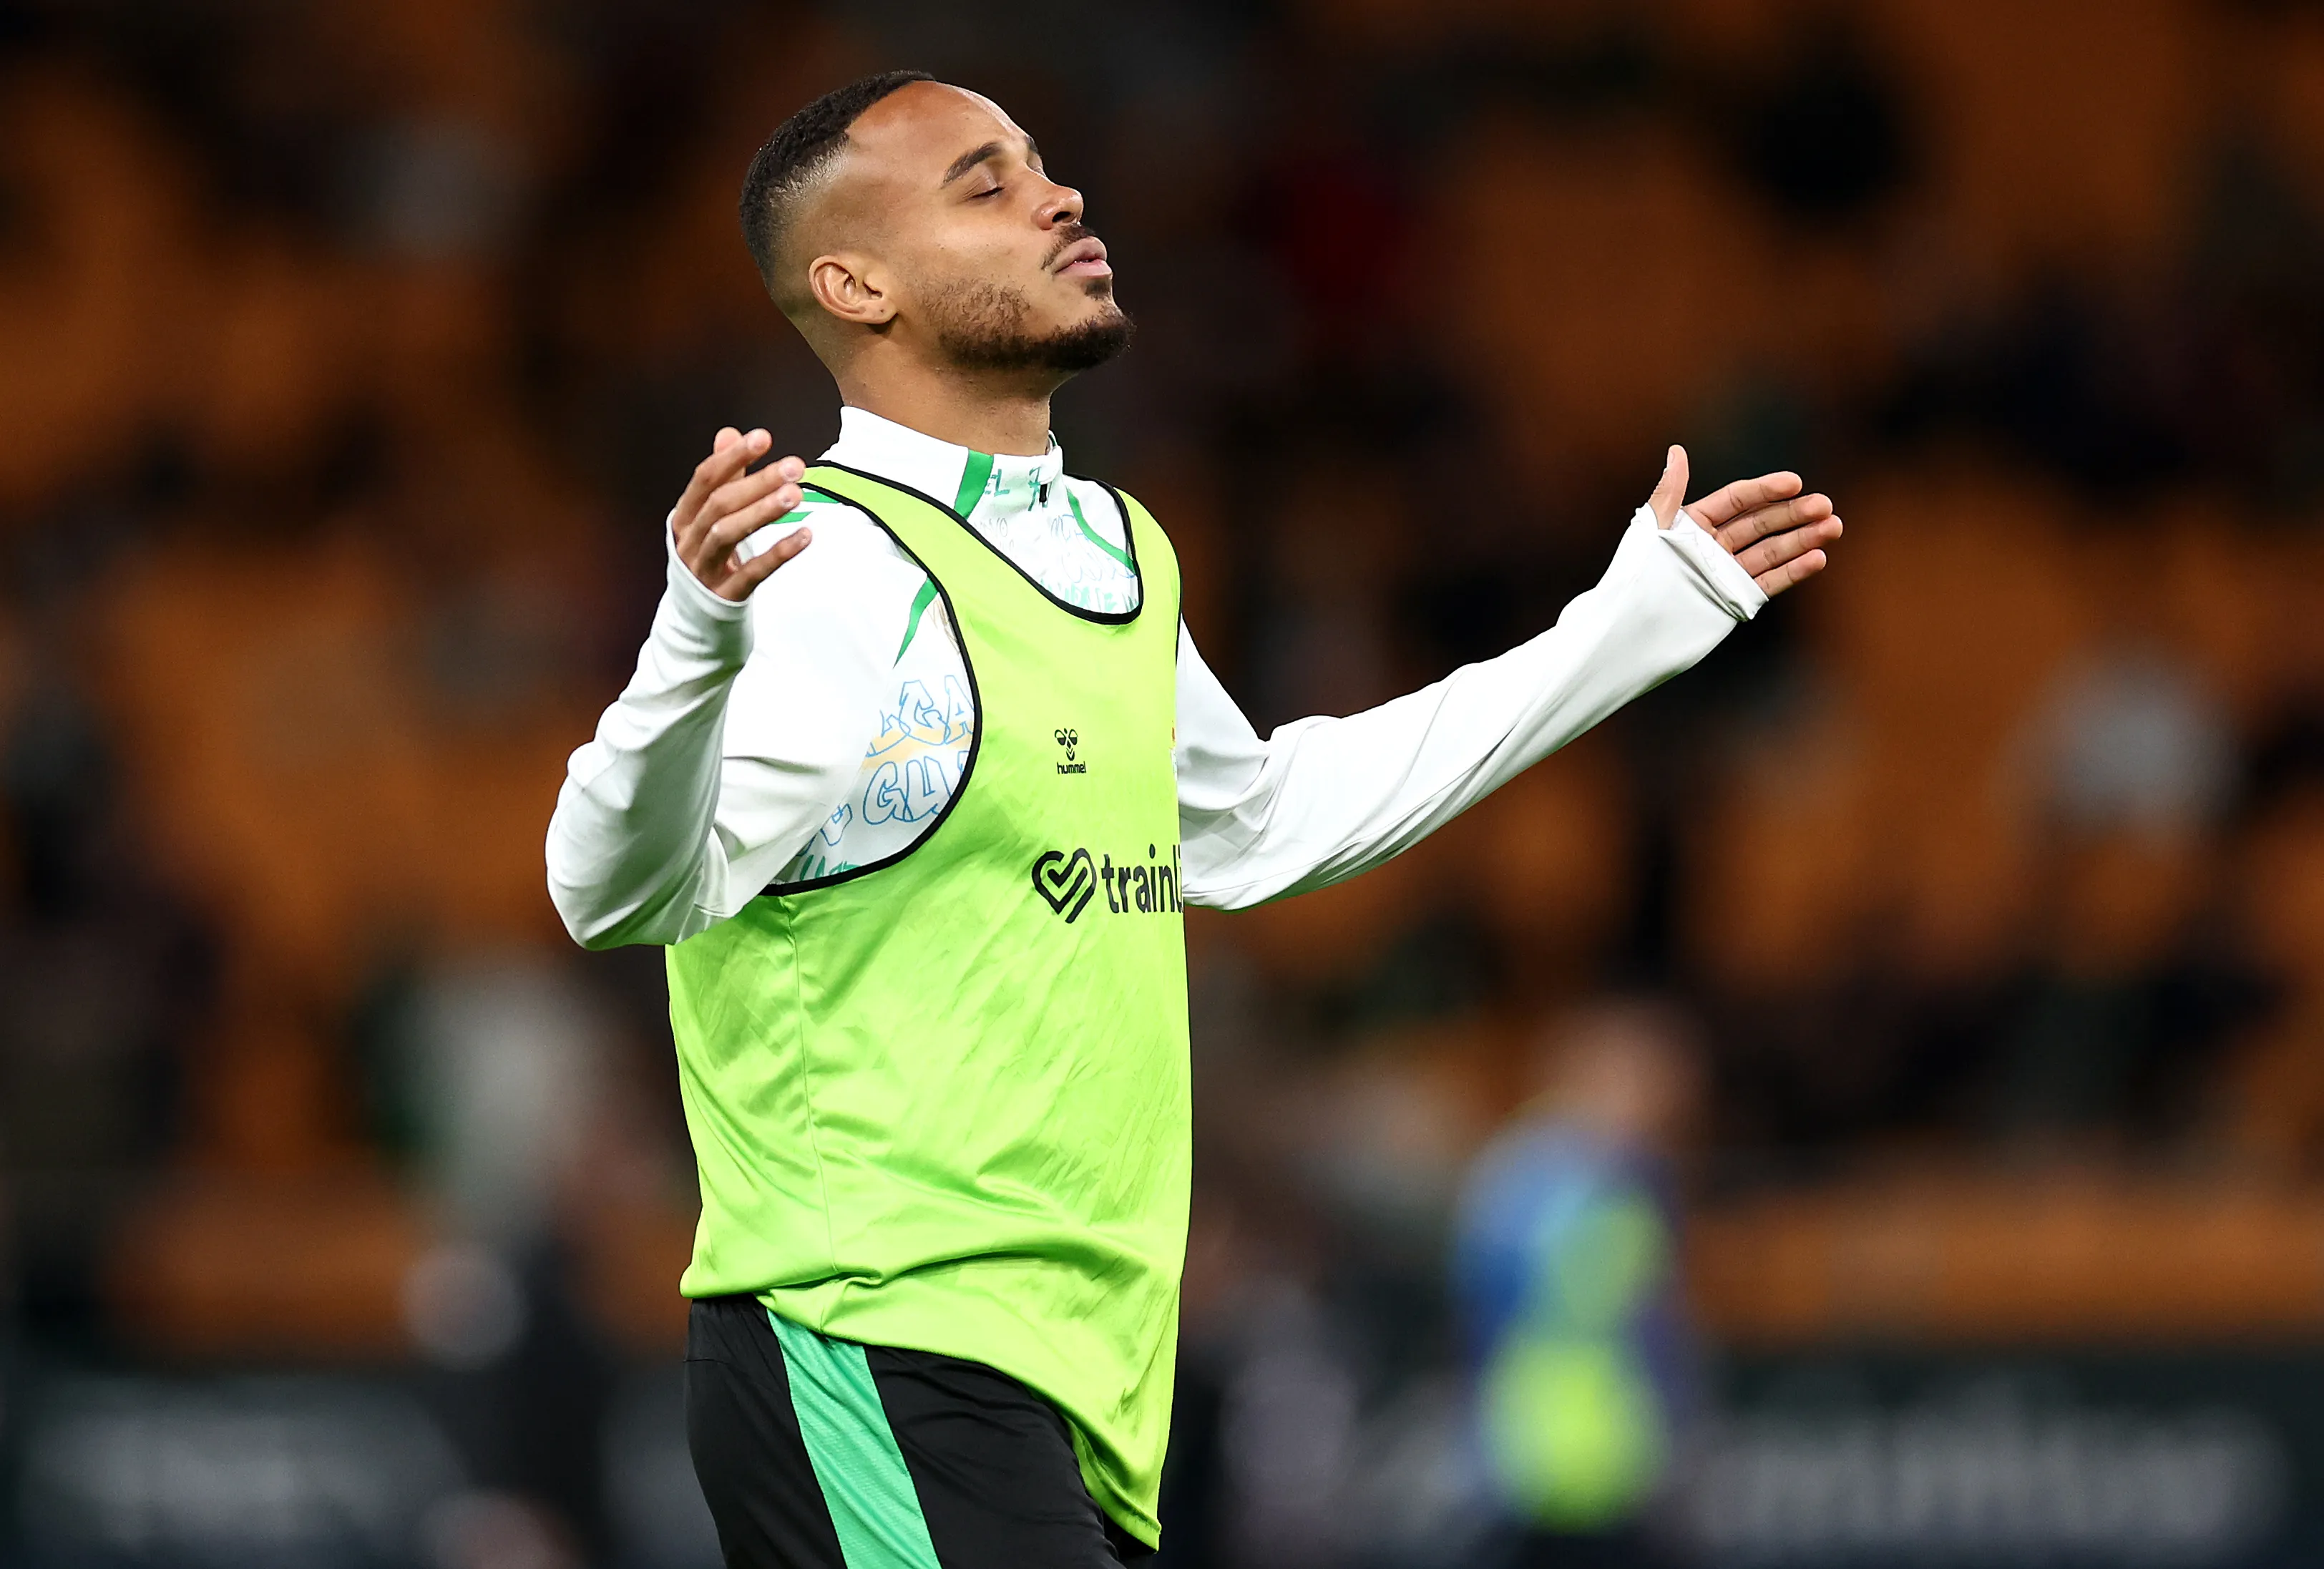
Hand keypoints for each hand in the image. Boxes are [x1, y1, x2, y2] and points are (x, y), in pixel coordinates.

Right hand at [672, 427, 812, 600]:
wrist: (696, 619)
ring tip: (796, 494)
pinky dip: (778, 553)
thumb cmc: (708, 557)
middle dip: (757, 482)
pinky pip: (752, 573)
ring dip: (763, 511)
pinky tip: (805, 536)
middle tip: (795, 466)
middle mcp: (689, 540)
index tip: (763, 437)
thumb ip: (722, 477)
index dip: (733, 457)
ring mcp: (704, 569)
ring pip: (728, 534)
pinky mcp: (725, 595)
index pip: (705, 479)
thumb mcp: (709, 517)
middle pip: (720, 504)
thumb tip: (728, 433)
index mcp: (684, 516)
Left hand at [1646, 444, 1839, 596]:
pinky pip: (1769, 582)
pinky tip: (1818, 558)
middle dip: (1795, 514)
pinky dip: (1793, 571)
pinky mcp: (1736, 599)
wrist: (1631, 631)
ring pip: (1772, 551)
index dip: (1767, 490)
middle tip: (1826, 506)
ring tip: (1834, 527)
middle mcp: (1714, 546)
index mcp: (1694, 523)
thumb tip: (1677, 450)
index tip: (1795, 482)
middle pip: (1762, 524)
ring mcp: (1727, 573)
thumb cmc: (1634, 577)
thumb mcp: (1651, 529)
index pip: (1738, 500)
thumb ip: (1670, 491)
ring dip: (1804, 539)